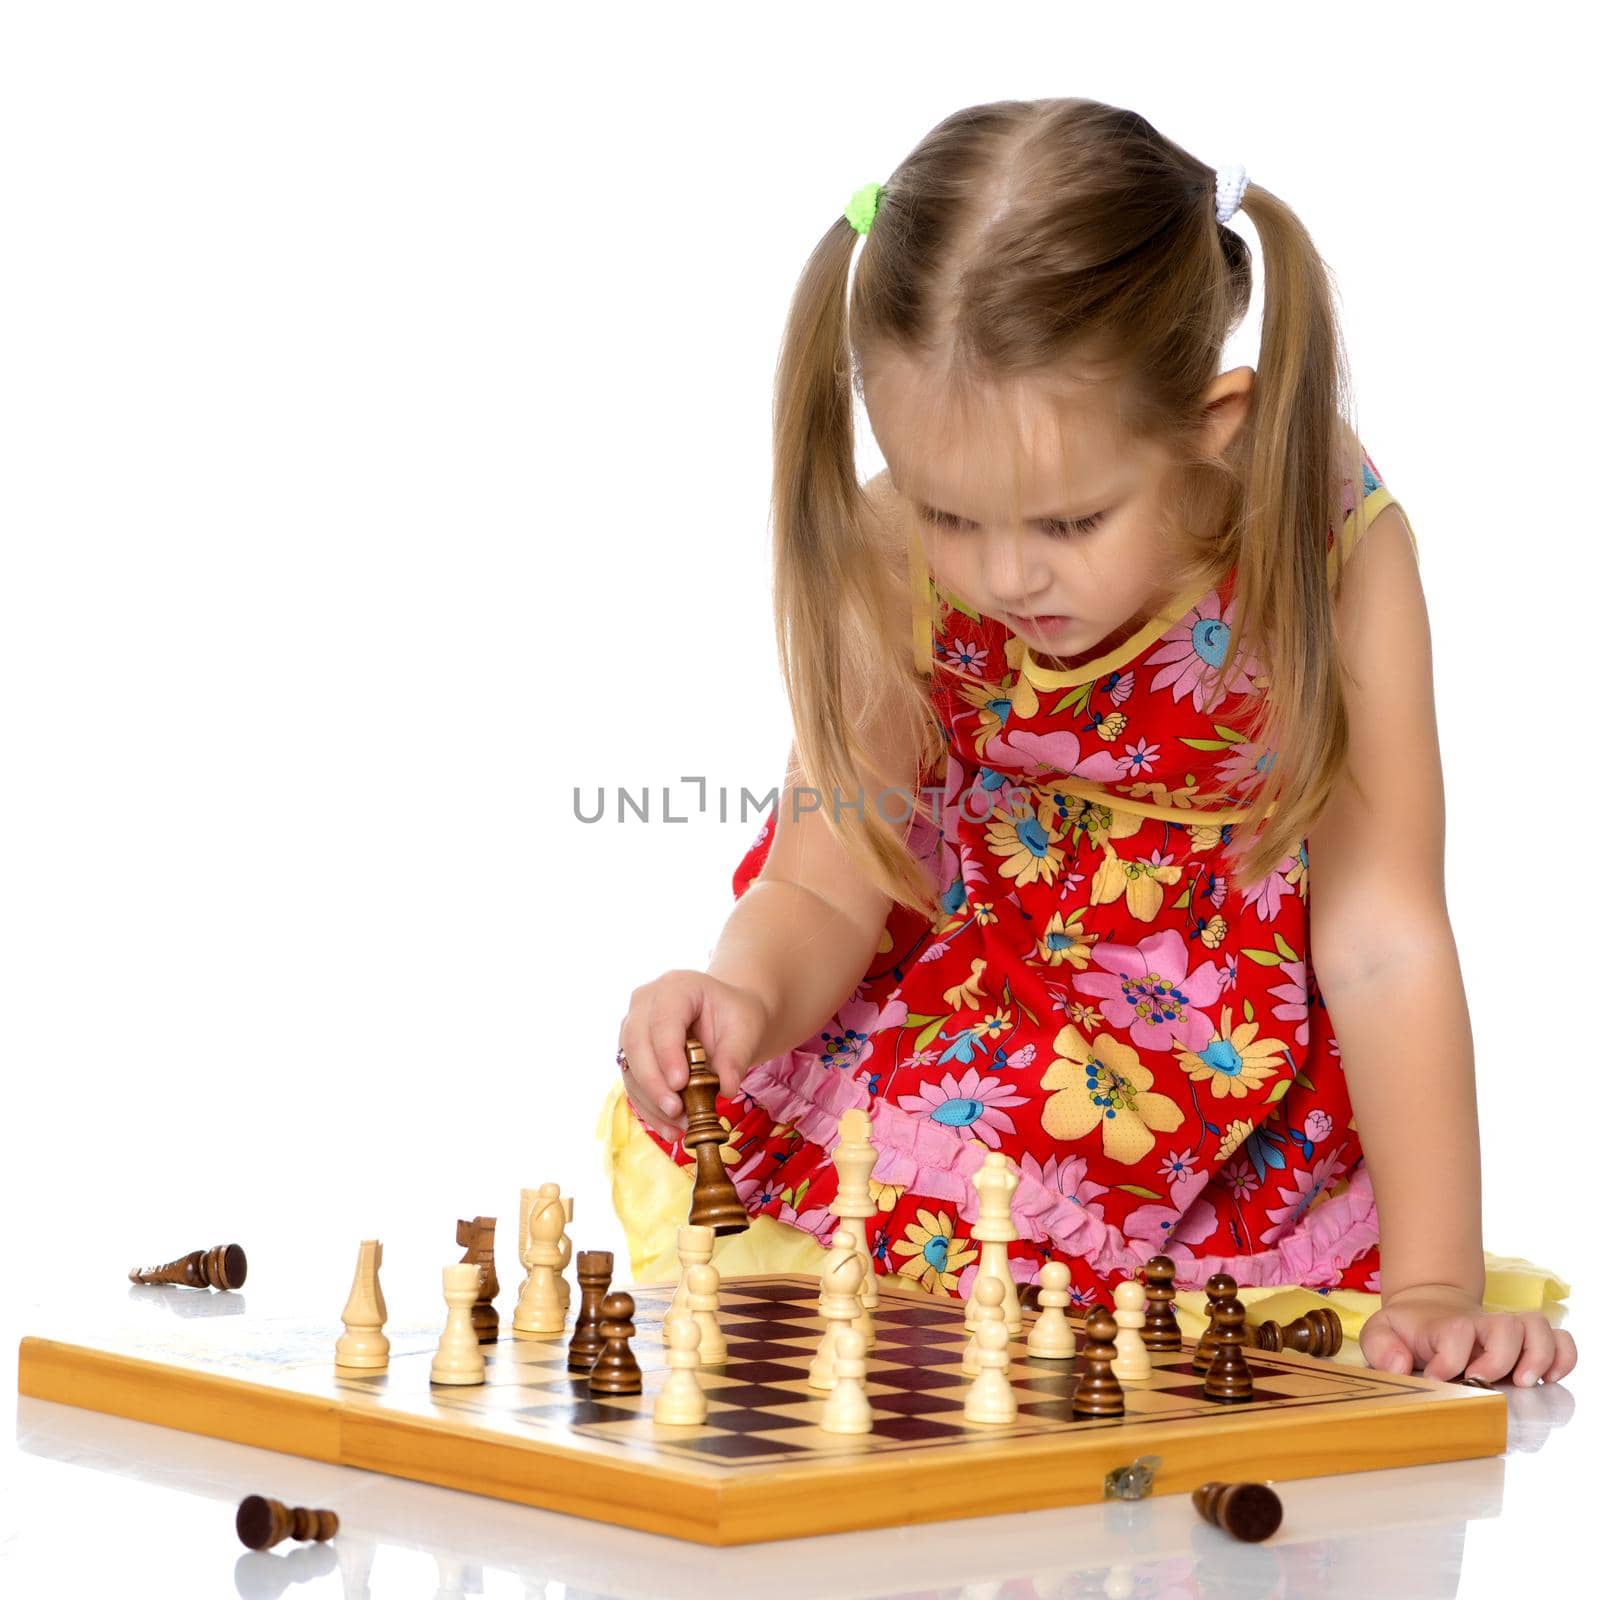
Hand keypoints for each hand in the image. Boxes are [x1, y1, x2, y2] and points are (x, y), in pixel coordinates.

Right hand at [617, 969, 770, 1141]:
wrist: (727, 1017)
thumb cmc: (737, 1016)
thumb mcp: (747, 1028)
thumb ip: (736, 1055)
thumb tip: (726, 1089)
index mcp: (676, 987)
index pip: (663, 1019)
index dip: (667, 1052)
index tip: (680, 1083)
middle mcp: (646, 1003)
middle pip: (637, 1042)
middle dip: (654, 1082)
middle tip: (677, 1110)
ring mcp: (634, 1027)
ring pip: (630, 1066)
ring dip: (651, 1101)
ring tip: (679, 1126)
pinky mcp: (632, 1054)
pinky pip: (633, 1084)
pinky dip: (650, 1108)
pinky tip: (670, 1128)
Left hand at [1360, 1283, 1577, 1386]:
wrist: (1429, 1312)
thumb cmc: (1407, 1330)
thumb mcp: (1380, 1332)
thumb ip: (1381, 1346)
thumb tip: (1399, 1365)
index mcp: (1445, 1326)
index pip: (1457, 1331)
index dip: (1451, 1358)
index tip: (1437, 1377)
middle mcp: (1482, 1326)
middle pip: (1505, 1326)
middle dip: (1498, 1358)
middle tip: (1481, 1381)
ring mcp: (1508, 1334)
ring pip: (1537, 1327)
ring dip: (1538, 1356)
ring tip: (1523, 1382)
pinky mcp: (1528, 1346)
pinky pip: (1561, 1342)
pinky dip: (1564, 1357)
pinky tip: (1549, 1379)